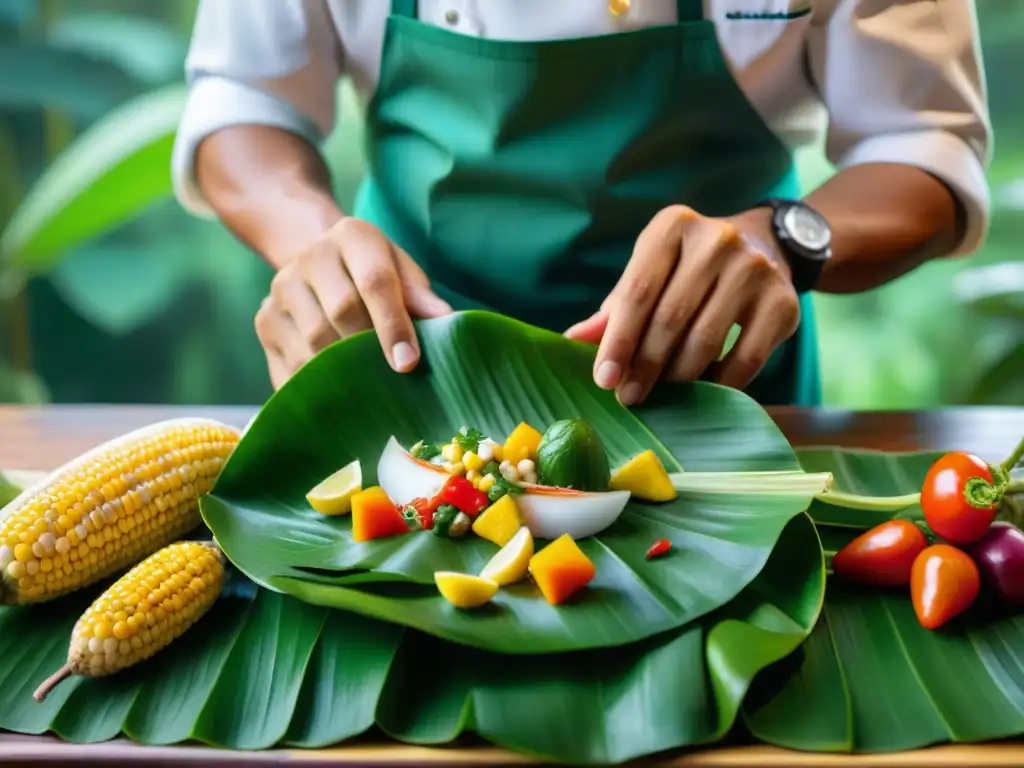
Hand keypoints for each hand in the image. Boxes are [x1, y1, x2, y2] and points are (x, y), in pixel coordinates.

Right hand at [255, 216, 452, 388]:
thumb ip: (420, 295)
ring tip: (369, 392)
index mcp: (351, 235)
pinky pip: (289, 366)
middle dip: (369, 351)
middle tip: (391, 381)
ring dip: (343, 373)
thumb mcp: (400, 270)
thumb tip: (445, 321)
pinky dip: (315, 387)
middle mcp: (310, 257)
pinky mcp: (265, 321)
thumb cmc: (372, 271)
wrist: (315, 258)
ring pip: (312, 344)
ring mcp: (281, 289)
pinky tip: (337, 399)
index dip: (393, 324)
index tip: (408, 362)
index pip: (374, 280)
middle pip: (341, 312)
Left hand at [565, 205, 799, 404]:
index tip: (604, 379)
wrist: (764, 245)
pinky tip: (702, 392)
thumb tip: (573, 341)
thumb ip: (617, 307)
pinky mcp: (784, 301)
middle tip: (629, 397)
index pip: (637, 292)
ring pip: (705, 340)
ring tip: (660, 396)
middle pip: (670, 318)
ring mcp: (755, 269)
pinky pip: (746, 358)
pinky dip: (720, 383)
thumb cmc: (690, 266)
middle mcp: (717, 240)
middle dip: (644, 366)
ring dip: (677, 378)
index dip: (618, 340)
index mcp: (673, 227)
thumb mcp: (651, 270)